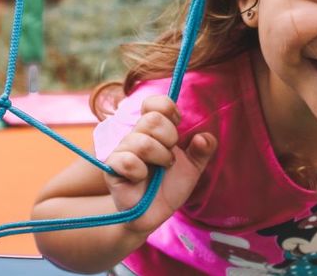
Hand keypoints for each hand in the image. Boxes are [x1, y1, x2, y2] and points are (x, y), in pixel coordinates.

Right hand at [103, 95, 216, 234]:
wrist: (155, 214)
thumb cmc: (170, 186)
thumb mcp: (193, 167)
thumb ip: (203, 150)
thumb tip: (203, 137)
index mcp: (153, 129)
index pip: (154, 103)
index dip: (169, 109)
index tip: (178, 124)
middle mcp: (136, 135)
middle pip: (152, 119)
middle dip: (170, 138)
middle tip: (171, 157)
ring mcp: (122, 151)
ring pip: (142, 141)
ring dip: (160, 157)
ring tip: (162, 169)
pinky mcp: (112, 169)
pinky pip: (126, 160)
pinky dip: (140, 171)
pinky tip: (142, 178)